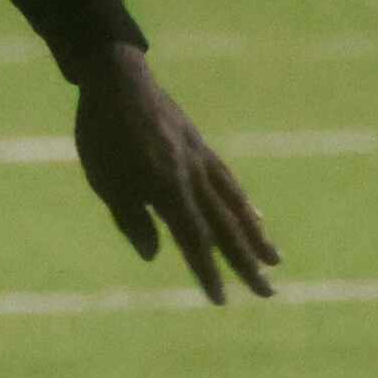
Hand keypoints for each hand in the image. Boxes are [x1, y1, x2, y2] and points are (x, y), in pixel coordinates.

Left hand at [73, 43, 281, 302]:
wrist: (117, 78)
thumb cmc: (102, 132)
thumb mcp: (104, 178)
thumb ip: (131, 218)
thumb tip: (155, 255)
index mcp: (166, 186)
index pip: (192, 238)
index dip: (206, 270)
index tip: (220, 299)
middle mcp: (192, 176)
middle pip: (224, 227)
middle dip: (246, 263)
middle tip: (268, 293)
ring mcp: (201, 159)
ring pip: (235, 205)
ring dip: (256, 236)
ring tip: (275, 261)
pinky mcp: (202, 147)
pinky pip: (229, 181)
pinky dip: (244, 203)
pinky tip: (255, 216)